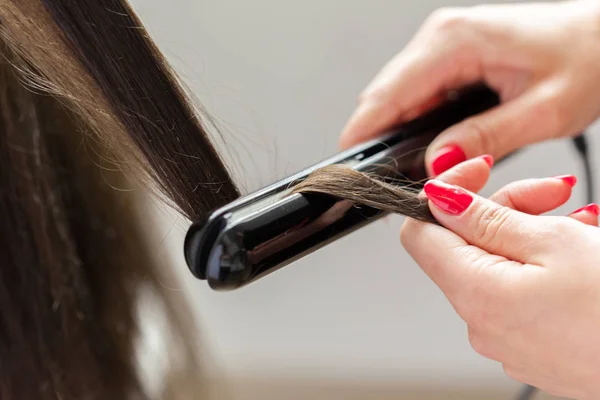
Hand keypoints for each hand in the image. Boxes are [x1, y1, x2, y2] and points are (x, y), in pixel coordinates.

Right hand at [340, 0, 599, 175]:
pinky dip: (417, 122)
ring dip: (400, 132)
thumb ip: (484, 138)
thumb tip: (436, 162)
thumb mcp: (543, 111)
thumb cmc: (589, 59)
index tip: (349, 169)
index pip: (388, 93)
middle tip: (392, 181)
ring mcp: (444, 46)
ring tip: (415, 167)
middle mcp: (441, 37)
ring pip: (400, 98)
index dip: (363, 133)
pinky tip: (431, 144)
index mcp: (455, 41)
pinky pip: (419, 94)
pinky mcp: (451, 57)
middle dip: (381, 139)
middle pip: (386, 97)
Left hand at [400, 156, 599, 398]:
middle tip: (556, 193)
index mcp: (473, 293)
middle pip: (466, 245)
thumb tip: (439, 200)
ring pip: (498, 266)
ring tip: (582, 226)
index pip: (419, 233)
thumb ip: (485, 219)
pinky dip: (543, 268)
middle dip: (506, 208)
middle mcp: (480, 322)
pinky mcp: (532, 347)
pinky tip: (582, 257)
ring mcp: (506, 339)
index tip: (477, 173)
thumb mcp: (552, 243)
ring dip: (533, 234)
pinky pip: (520, 294)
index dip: (443, 195)